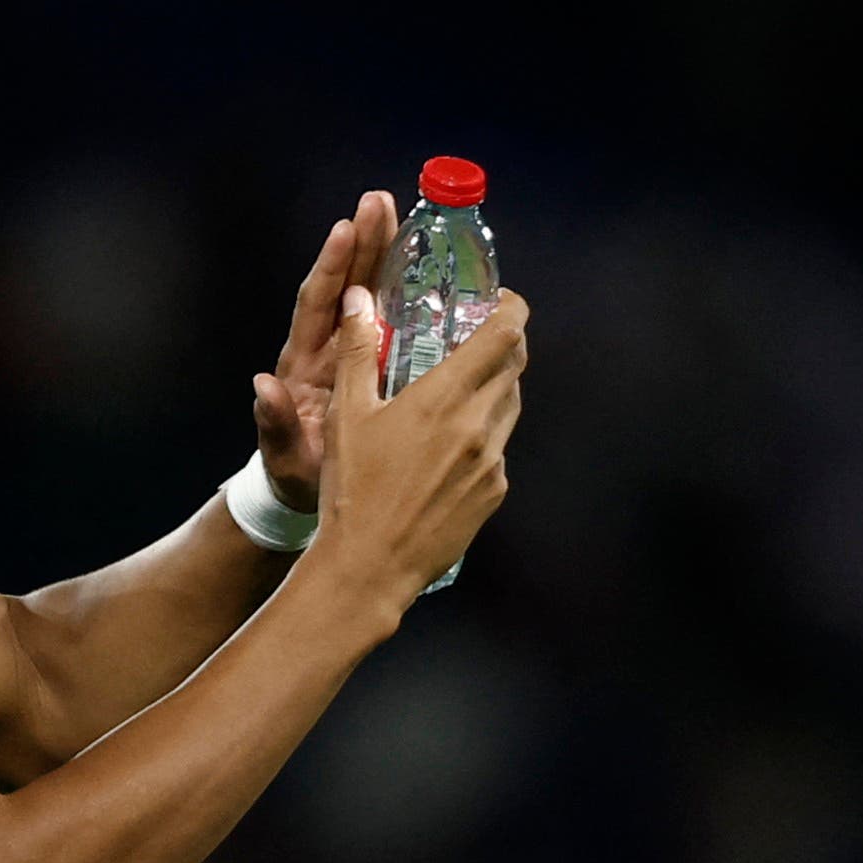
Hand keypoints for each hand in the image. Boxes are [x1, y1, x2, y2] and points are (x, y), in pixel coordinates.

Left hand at [252, 191, 401, 512]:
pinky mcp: (372, 364)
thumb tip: (261, 387)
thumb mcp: (284, 456)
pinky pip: (388, 319)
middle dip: (363, 243)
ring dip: (382, 254)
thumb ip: (274, 424)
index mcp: (304, 365)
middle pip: (347, 285)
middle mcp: (327, 349)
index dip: (330, 268)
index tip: (344, 228)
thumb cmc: (293, 476)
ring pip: (369, 294)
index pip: (317, 306)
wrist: (307, 494)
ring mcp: (351, 353)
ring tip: (398, 212)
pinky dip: (403, 290)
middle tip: (379, 199)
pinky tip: (427, 267)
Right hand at [306, 285, 527, 600]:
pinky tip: (447, 450)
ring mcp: (492, 461)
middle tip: (476, 340)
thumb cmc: (353, 487)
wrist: (371, 563)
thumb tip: (358, 299)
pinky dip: (482, 435)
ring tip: (459, 393)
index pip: (503, 336)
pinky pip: (498, 449)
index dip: (511, 310)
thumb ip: (358, 351)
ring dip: (493, 390)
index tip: (501, 301)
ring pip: (509, 407)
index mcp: (444, 397)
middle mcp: (479, 424)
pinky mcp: (494, 491)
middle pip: (514, 367)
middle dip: (502, 346)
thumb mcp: (348, 414)